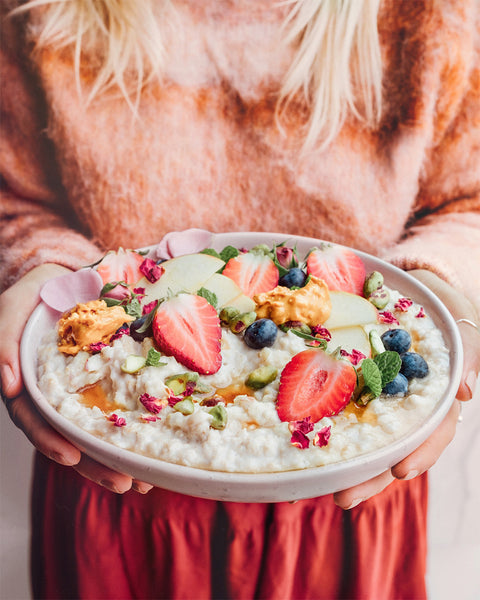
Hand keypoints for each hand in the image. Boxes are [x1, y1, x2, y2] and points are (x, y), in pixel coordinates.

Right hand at [0, 265, 152, 493]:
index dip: (49, 440)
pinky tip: (153, 450)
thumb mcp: (12, 306)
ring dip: (117, 459)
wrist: (70, 279)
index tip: (71, 457)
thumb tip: (7, 386)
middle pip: (70, 438)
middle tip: (126, 483)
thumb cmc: (37, 293)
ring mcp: (81, 393)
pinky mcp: (106, 385)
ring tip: (145, 480)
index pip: (34, 419)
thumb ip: (3, 341)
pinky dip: (133, 433)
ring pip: (96, 434)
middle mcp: (54, 396)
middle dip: (95, 465)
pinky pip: (118, 412)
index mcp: (29, 383)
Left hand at [333, 270, 478, 508]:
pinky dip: (333, 433)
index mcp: (437, 394)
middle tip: (344, 498)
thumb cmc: (442, 305)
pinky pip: (346, 413)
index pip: (435, 430)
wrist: (415, 289)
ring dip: (352, 467)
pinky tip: (313, 452)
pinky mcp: (359, 388)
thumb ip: (468, 348)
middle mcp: (410, 404)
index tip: (400, 471)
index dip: (421, 452)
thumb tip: (464, 392)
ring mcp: (383, 399)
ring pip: (371, 440)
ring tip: (326, 489)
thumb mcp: (459, 317)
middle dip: (373, 476)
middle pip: (397, 448)